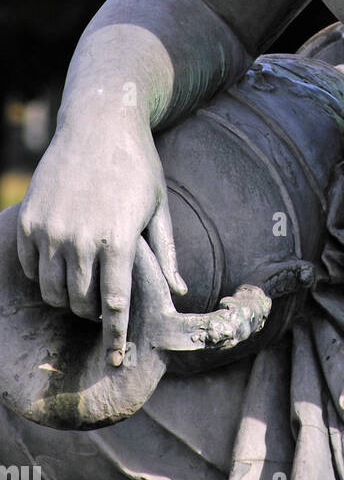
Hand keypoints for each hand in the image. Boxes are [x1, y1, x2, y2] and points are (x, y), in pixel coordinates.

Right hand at [16, 114, 185, 365]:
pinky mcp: (30, 220)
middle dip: (92, 314)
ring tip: (83, 288)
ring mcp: (50, 229)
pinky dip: (44, 274)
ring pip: (51, 290)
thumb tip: (178, 292)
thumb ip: (165, 253)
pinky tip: (61, 265)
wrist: (100, 121)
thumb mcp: (158, 206)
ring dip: (67, 298)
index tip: (116, 358)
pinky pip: (32, 266)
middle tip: (103, 308)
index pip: (114, 304)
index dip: (115, 336)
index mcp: (117, 238)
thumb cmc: (137, 164)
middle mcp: (80, 238)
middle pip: (80, 303)